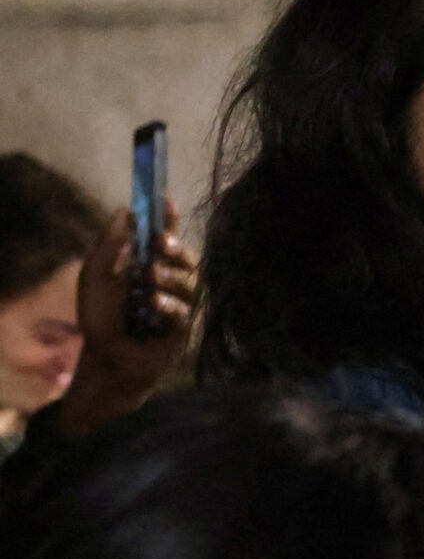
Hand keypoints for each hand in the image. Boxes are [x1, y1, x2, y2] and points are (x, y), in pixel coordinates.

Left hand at [56, 204, 199, 436]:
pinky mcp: (184, 331)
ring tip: (148, 276)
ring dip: (171, 276)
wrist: (104, 357)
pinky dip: (169, 304)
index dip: (169, 220)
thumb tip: (124, 211)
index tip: (166, 201)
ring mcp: (181, 308)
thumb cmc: (99, 318)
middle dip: (176, 247)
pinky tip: (152, 303)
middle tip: (159, 241)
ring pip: (192, 284)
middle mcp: (170, 285)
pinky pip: (185, 312)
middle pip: (189, 259)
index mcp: (150, 267)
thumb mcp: (95, 275)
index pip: (166, 240)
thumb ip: (109, 245)